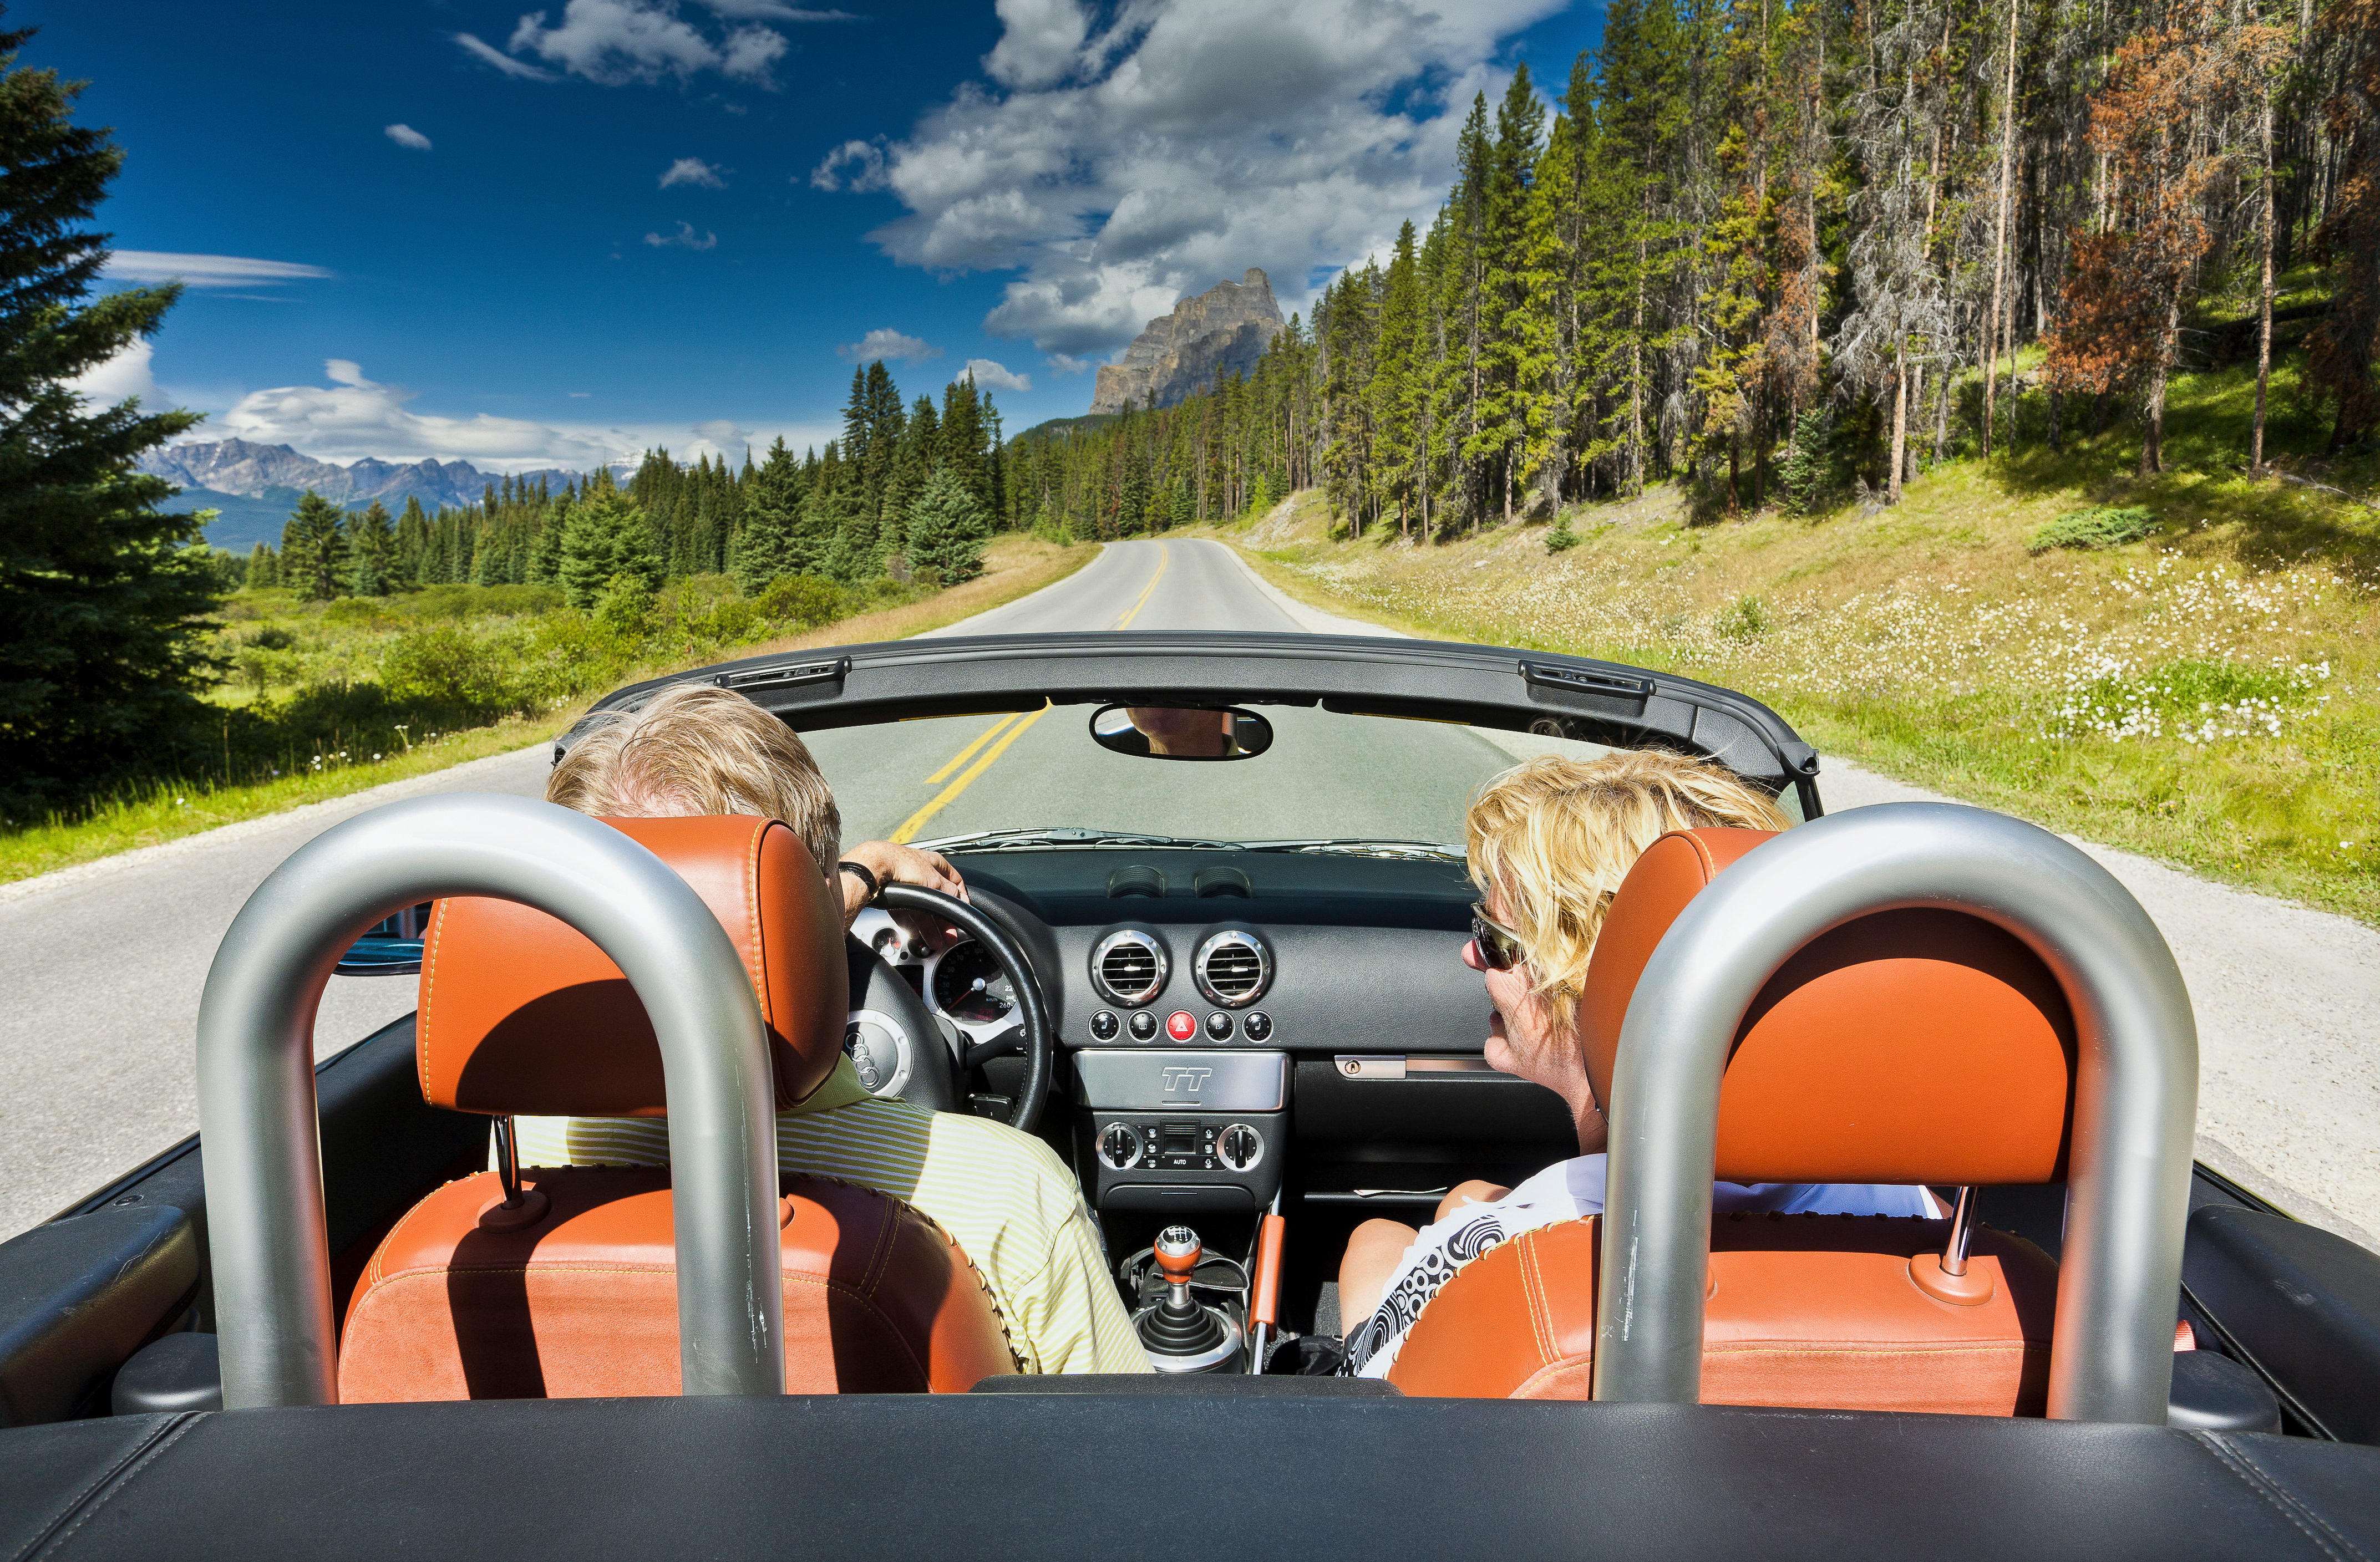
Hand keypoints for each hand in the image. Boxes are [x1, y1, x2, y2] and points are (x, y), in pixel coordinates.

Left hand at [838, 839, 968, 926]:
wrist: (872, 867)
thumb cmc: (903, 865)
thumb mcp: (936, 881)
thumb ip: (950, 893)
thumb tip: (960, 901)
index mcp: (935, 864)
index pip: (954, 882)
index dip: (961, 898)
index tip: (963, 912)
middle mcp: (921, 873)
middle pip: (937, 900)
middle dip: (943, 920)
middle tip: (949, 935)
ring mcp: (906, 884)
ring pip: (921, 908)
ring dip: (929, 927)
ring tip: (934, 941)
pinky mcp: (892, 894)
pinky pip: (905, 912)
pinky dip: (911, 924)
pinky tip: (915, 934)